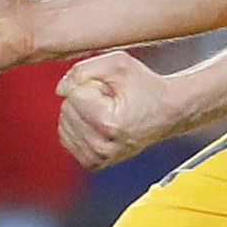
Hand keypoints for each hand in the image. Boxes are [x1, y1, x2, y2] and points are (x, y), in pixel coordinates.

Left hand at [55, 52, 183, 168]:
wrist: (166, 112)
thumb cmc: (145, 87)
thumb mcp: (118, 64)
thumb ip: (83, 70)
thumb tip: (60, 90)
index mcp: (109, 124)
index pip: (73, 95)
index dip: (91, 85)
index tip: (112, 91)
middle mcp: (103, 146)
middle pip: (66, 110)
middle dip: (85, 99)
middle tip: (111, 101)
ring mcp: (98, 158)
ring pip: (64, 124)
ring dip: (82, 113)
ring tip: (107, 112)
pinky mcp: (94, 163)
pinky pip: (67, 137)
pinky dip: (79, 127)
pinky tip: (100, 123)